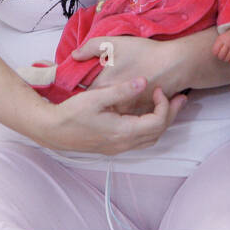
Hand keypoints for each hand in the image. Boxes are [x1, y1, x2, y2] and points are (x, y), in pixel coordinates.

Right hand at [38, 77, 187, 153]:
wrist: (51, 130)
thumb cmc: (71, 113)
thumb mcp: (96, 97)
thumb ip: (122, 90)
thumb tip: (143, 82)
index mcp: (123, 132)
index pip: (157, 122)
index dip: (164, 105)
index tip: (158, 88)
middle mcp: (124, 144)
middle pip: (158, 133)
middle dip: (170, 114)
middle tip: (179, 97)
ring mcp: (118, 147)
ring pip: (150, 139)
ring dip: (161, 122)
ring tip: (167, 104)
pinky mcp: (112, 146)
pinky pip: (139, 140)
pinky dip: (149, 127)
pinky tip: (146, 113)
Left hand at [73, 34, 178, 114]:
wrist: (174, 64)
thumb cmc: (143, 53)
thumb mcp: (114, 44)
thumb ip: (91, 47)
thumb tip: (75, 55)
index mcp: (104, 88)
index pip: (84, 96)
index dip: (79, 93)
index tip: (77, 90)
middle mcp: (114, 104)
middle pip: (97, 108)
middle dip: (92, 105)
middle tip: (87, 102)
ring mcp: (129, 112)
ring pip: (112, 116)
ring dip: (107, 112)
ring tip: (101, 108)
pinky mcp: (141, 114)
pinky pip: (128, 119)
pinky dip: (123, 115)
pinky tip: (121, 108)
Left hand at [212, 28, 229, 63]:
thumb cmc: (226, 38)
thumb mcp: (220, 38)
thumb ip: (216, 45)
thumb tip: (214, 54)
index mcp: (222, 39)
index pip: (215, 50)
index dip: (215, 53)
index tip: (216, 53)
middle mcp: (228, 43)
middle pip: (221, 55)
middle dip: (220, 57)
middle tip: (221, 56)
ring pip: (227, 58)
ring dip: (225, 59)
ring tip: (225, 57)